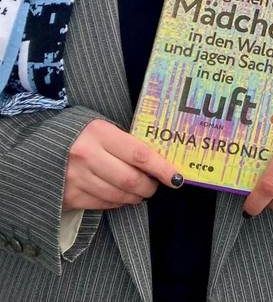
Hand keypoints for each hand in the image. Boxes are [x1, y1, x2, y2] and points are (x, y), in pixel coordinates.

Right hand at [64, 119, 182, 210]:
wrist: (36, 146)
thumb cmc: (78, 134)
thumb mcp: (101, 128)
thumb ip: (124, 142)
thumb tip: (155, 161)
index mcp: (99, 133)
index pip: (140, 154)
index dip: (162, 168)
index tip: (176, 177)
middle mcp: (86, 156)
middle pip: (130, 179)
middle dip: (148, 186)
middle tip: (154, 186)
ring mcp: (75, 178)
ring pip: (117, 195)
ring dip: (134, 197)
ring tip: (138, 193)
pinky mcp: (67, 196)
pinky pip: (101, 204)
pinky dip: (116, 203)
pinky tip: (119, 197)